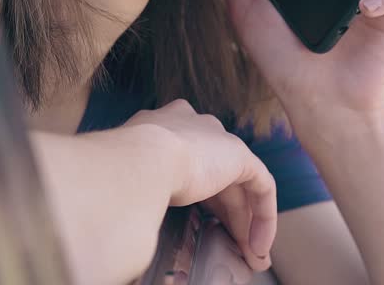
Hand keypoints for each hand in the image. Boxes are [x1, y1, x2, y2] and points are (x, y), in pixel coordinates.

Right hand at [124, 100, 276, 270]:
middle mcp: (191, 125)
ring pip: (238, 186)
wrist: (137, 160)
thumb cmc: (119, 176)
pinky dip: (264, 216)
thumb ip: (139, 190)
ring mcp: (216, 137)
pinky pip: (261, 185)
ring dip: (244, 225)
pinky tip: (259, 245)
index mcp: (161, 126)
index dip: (198, 196)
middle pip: (216, 176)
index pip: (188, 162)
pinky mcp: (238, 153)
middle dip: (226, 216)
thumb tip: (130, 223)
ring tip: (250, 258)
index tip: (198, 224)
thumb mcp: (127, 179)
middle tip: (231, 248)